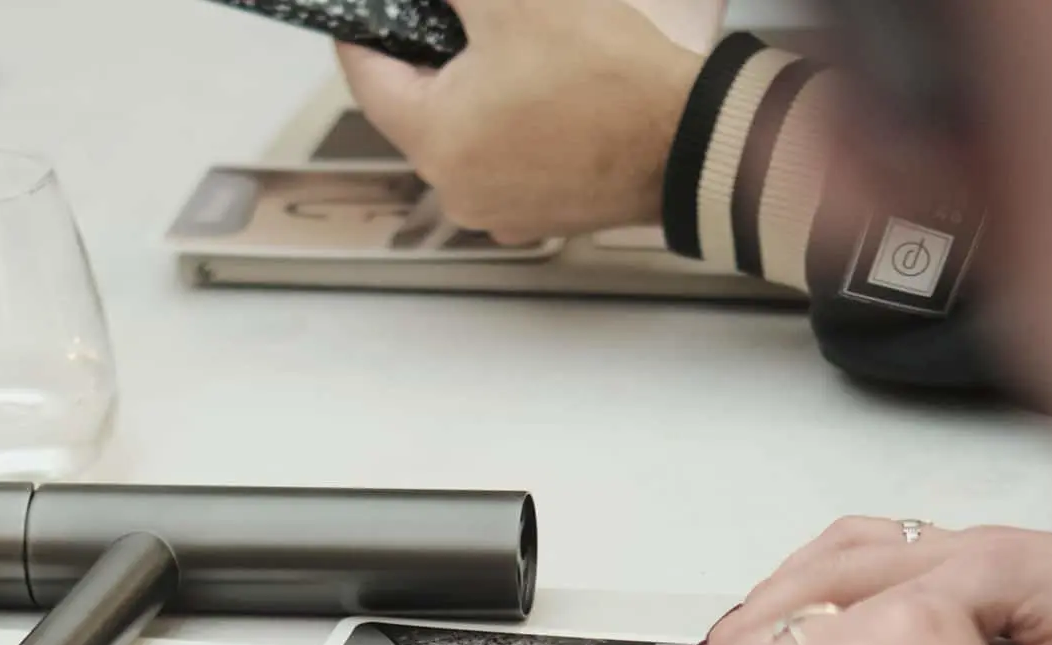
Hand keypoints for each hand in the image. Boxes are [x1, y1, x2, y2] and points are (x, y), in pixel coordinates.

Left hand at [335, 0, 702, 241]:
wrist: (688, 140)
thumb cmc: (605, 76)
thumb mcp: (516, 1)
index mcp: (432, 139)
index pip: (366, 80)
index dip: (363, 35)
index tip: (364, 14)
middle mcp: (454, 189)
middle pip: (415, 113)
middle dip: (427, 63)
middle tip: (451, 24)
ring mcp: (496, 212)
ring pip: (462, 140)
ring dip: (471, 98)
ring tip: (507, 56)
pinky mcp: (537, 217)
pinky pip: (503, 165)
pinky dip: (508, 131)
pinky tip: (540, 98)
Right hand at [700, 520, 1051, 644]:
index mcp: (980, 582)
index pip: (837, 624)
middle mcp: (958, 553)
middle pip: (812, 583)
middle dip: (736, 641)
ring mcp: (955, 547)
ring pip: (825, 558)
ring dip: (761, 603)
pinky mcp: (962, 556)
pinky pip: (857, 548)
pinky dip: (803, 576)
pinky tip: (783, 609)